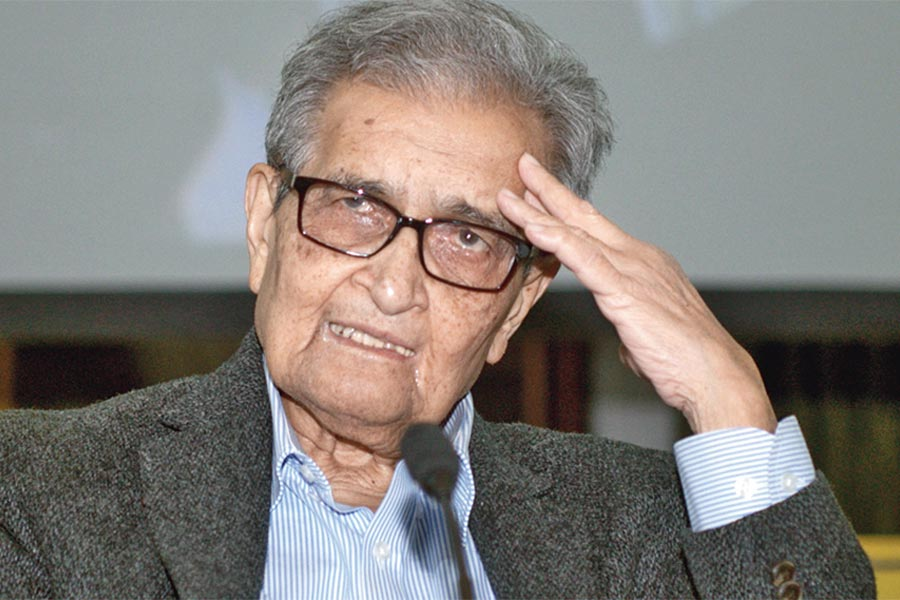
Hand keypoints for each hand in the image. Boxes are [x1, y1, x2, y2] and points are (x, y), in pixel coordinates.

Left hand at [498, 154, 775, 433]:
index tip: (539, 193)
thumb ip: (632, 323)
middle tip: (524, 165)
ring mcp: (631, 269)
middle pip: (584, 216)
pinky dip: (555, 240)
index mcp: (644, 263)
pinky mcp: (624, 291)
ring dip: (538, 211)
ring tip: (509, 194)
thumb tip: (626, 337)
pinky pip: (582, 259)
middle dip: (550, 190)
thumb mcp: (648, 334)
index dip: (565, 209)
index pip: (595, 229)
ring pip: (575, 232)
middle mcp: (637, 257)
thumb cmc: (684, 360)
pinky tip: (531, 226)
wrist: (714, 375)